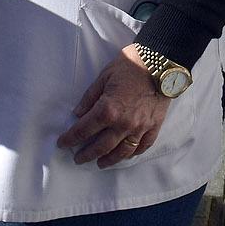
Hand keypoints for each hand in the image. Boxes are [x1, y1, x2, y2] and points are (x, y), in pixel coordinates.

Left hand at [56, 44, 170, 168]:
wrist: (161, 62)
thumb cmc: (130, 65)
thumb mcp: (104, 76)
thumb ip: (90, 97)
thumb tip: (78, 113)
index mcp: (108, 110)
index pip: (83, 130)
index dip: (70, 138)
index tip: (62, 143)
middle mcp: (123, 124)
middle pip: (101, 146)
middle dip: (87, 154)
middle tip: (78, 159)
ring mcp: (140, 128)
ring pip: (122, 152)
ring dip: (109, 160)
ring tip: (101, 163)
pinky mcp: (154, 126)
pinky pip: (143, 146)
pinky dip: (133, 153)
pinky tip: (126, 155)